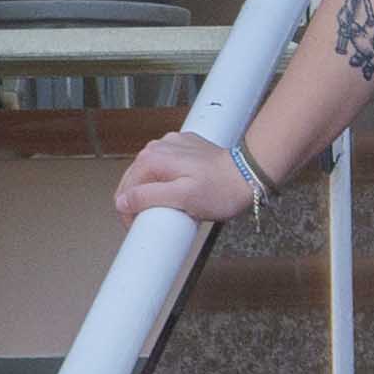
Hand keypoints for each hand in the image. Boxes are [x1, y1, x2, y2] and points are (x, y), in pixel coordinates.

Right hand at [114, 130, 257, 225]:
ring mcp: (171, 145)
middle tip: (157, 222)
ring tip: (171, 207)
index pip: (125, 190)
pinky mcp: (185, 148)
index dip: (129, 214)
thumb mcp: (182, 199)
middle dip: (140, 203)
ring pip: (150, 175)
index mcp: (151, 158)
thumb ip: (148, 198)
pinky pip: (167, 168)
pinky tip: (182, 192)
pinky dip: (169, 181)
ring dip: (154, 192)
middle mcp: (157, 147)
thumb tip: (121, 202)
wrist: (252, 174)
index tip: (139, 228)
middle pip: (135, 181)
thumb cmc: (222, 189)